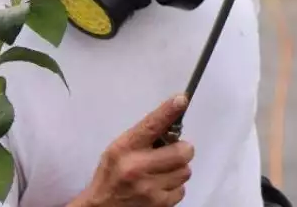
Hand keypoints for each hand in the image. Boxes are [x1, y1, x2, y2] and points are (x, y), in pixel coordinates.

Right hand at [71, 94, 194, 206]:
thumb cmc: (111, 175)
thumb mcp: (119, 150)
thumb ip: (142, 137)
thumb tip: (172, 122)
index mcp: (125, 149)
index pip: (151, 126)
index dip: (168, 112)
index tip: (181, 99)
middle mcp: (137, 167)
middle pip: (183, 151)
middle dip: (182, 150)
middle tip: (173, 152)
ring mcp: (150, 188)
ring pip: (185, 171)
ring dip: (177, 170)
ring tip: (161, 173)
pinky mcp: (159, 204)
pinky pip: (182, 190)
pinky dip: (174, 188)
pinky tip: (159, 188)